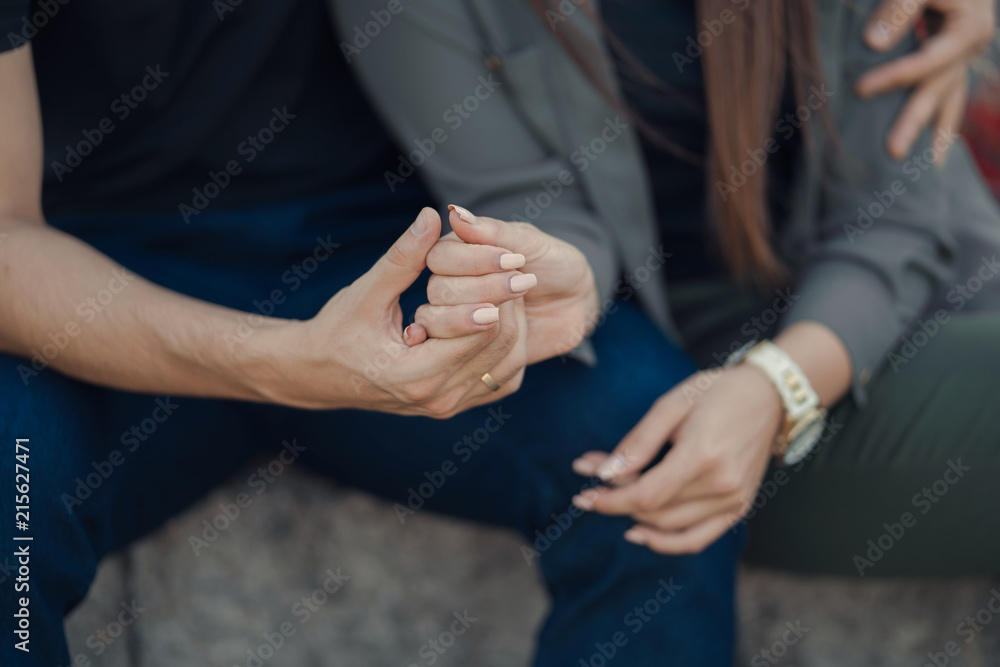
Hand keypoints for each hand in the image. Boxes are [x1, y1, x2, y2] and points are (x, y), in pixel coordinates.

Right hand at [252, 208, 525, 416]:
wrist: (321, 375)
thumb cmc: (338, 330)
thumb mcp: (366, 292)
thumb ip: (403, 257)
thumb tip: (431, 215)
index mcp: (412, 373)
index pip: (478, 330)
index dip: (496, 291)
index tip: (513, 261)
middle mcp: (436, 397)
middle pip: (499, 346)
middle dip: (511, 306)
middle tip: (523, 270)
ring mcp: (447, 406)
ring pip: (505, 364)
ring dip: (515, 326)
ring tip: (516, 288)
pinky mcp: (454, 405)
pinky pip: (498, 379)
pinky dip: (507, 347)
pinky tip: (506, 317)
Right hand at [415, 205, 599, 364]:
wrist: (575, 303)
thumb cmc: (553, 264)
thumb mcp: (531, 242)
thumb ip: (493, 232)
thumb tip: (455, 213)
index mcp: (456, 255)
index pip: (439, 258)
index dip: (470, 261)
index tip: (511, 260)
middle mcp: (449, 288)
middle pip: (438, 292)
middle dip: (482, 289)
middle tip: (522, 285)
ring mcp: (457, 321)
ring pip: (445, 326)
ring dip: (486, 316)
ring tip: (522, 302)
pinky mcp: (471, 350)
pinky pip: (467, 354)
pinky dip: (495, 342)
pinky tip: (522, 328)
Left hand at [569, 365, 783, 554]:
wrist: (767, 398)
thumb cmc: (714, 393)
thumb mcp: (670, 404)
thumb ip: (637, 443)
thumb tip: (605, 474)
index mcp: (703, 454)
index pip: (647, 495)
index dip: (611, 500)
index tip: (584, 495)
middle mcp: (722, 484)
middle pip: (655, 511)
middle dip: (616, 502)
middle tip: (589, 485)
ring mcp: (734, 500)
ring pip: (670, 526)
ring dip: (634, 518)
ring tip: (610, 497)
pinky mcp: (739, 508)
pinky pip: (697, 539)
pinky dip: (667, 543)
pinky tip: (639, 533)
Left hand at [856, 0, 994, 161]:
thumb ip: (898, 8)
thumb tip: (871, 44)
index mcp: (968, 27)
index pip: (928, 60)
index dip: (896, 76)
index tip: (860, 89)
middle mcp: (972, 45)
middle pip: (940, 88)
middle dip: (915, 120)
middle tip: (893, 152)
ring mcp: (966, 55)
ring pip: (950, 98)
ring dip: (936, 133)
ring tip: (928, 170)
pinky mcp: (955, 60)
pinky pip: (950, 96)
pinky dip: (943, 124)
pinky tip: (936, 157)